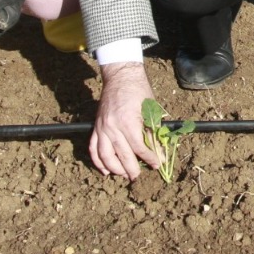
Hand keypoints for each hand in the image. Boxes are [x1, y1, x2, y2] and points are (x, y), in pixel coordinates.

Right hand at [88, 62, 161, 179]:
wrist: (121, 77)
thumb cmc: (139, 91)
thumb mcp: (151, 110)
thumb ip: (154, 132)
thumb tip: (160, 152)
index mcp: (128, 121)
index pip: (139, 147)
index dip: (149, 158)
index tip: (156, 164)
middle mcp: (113, 127)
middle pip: (122, 155)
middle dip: (132, 169)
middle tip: (138, 177)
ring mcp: (102, 128)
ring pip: (105, 156)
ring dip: (114, 169)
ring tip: (124, 174)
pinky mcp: (96, 127)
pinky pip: (93, 148)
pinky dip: (98, 162)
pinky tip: (105, 171)